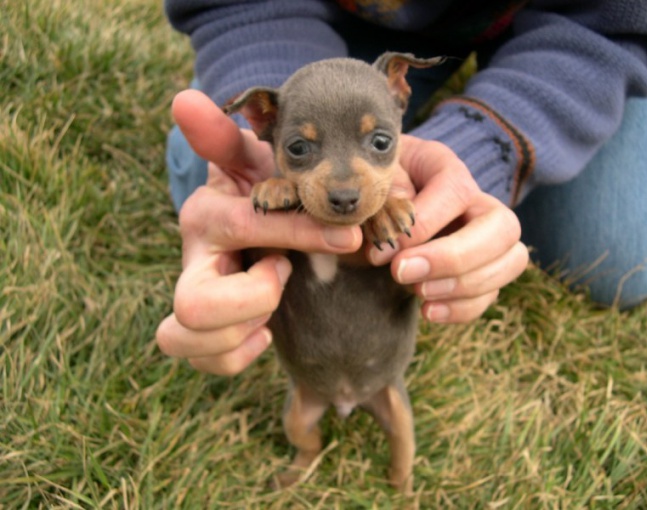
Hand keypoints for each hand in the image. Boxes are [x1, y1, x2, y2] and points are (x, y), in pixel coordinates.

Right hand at [156, 90, 361, 374]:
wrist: (254, 231)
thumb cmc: (262, 194)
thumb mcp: (253, 164)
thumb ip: (224, 137)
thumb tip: (183, 97)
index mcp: (205, 215)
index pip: (247, 226)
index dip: (301, 234)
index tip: (348, 239)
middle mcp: (190, 260)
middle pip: (193, 305)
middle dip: (252, 301)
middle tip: (280, 277)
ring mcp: (192, 298)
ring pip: (185, 338)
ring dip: (242, 329)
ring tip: (272, 304)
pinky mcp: (202, 333)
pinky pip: (208, 362)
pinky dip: (238, 354)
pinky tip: (266, 333)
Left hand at [368, 135, 528, 322]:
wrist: (362, 219)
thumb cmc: (364, 196)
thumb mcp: (365, 185)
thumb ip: (382, 193)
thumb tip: (400, 220)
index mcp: (443, 167)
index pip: (456, 190)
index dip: (425, 223)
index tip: (385, 248)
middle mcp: (475, 202)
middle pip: (502, 227)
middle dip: (454, 257)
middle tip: (402, 273)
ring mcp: (485, 239)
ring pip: (511, 262)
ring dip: (463, 285)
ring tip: (416, 291)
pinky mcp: (480, 272)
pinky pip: (491, 294)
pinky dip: (462, 308)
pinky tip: (427, 311)